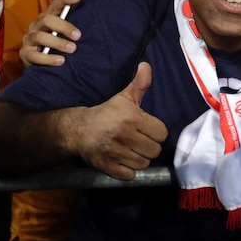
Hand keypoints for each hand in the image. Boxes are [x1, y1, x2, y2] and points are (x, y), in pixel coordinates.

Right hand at [19, 0, 82, 67]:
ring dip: (58, 43)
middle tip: (78, 35)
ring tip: (72, 49)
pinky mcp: (25, 54)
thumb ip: (75, 23)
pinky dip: (48, 59)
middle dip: (63, 26)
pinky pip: (34, 56)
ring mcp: (29, 39)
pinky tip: (61, 61)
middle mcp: (37, 25)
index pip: (56, 4)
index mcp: (48, 17)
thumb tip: (91, 9)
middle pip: (47, 19)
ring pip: (40, 37)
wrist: (42, 65)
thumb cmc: (59, 44)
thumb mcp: (66, 33)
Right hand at [71, 63, 167, 179]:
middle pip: (155, 150)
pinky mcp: (107, 166)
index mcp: (132, 118)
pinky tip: (124, 160)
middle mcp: (124, 136)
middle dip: (150, 146)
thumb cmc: (107, 112)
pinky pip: (130, 175)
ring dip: (140, 158)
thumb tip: (146, 65)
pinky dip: (129, 170)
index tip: (148, 130)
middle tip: (141, 141)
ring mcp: (115, 153)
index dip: (157, 132)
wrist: (78, 130)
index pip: (161, 133)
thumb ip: (140, 84)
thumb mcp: (124, 97)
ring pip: (144, 163)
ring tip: (133, 150)